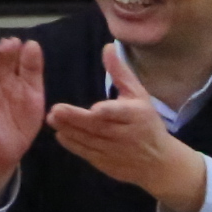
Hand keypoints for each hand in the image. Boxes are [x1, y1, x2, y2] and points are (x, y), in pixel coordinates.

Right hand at [0, 37, 45, 208]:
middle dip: (3, 55)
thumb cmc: (22, 121)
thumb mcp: (34, 96)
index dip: (16, 53)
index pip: (15, 63)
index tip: (17, 42)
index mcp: (16, 80)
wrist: (9, 150)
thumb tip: (33, 44)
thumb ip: (33, 72)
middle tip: (6, 44)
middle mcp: (0, 84)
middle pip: (0, 66)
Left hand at [46, 43, 211, 211]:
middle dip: (77, 119)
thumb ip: (121, 73)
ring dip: (70, 131)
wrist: (159, 163)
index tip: (95, 109)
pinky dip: (75, 146)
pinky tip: (61, 135)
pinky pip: (89, 155)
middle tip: (55, 110)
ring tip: (51, 119)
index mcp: (136, 115)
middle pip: (100, 127)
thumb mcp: (138, 95)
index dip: (109, 112)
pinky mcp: (107, 164)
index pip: (122, 113)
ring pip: (91, 142)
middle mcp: (126, 135)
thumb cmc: (147, 123)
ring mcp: (116, 152)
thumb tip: (107, 47)